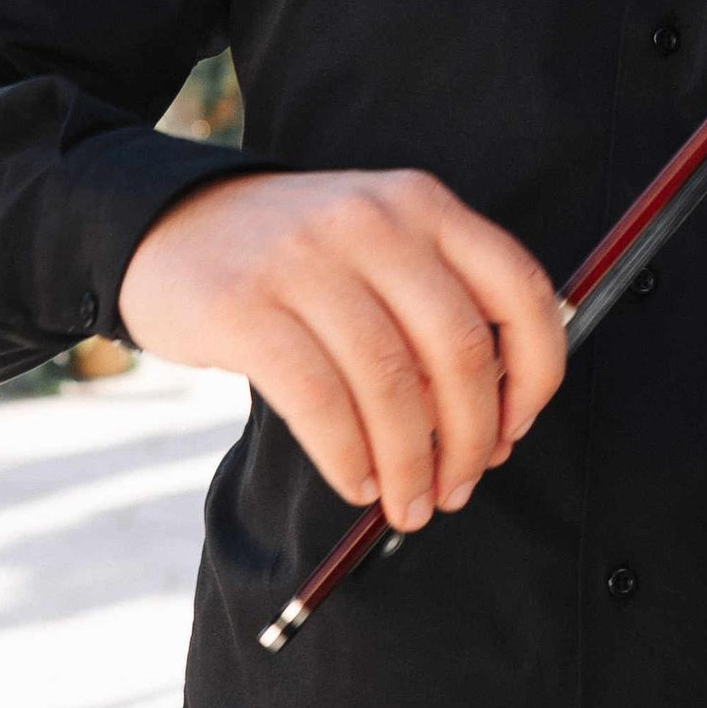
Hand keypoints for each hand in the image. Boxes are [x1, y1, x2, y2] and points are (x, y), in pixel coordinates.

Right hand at [119, 169, 568, 527]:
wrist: (170, 227)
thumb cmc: (296, 261)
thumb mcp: (378, 247)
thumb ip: (438, 305)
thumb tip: (495, 422)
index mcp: (424, 204)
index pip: (520, 292)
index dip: (535, 375)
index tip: (516, 430)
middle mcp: (373, 221)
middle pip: (460, 350)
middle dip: (470, 439)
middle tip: (458, 489)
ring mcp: (306, 259)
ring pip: (391, 384)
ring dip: (410, 463)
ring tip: (407, 503)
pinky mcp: (245, 306)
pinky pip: (318, 399)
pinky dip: (349, 457)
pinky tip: (357, 482)